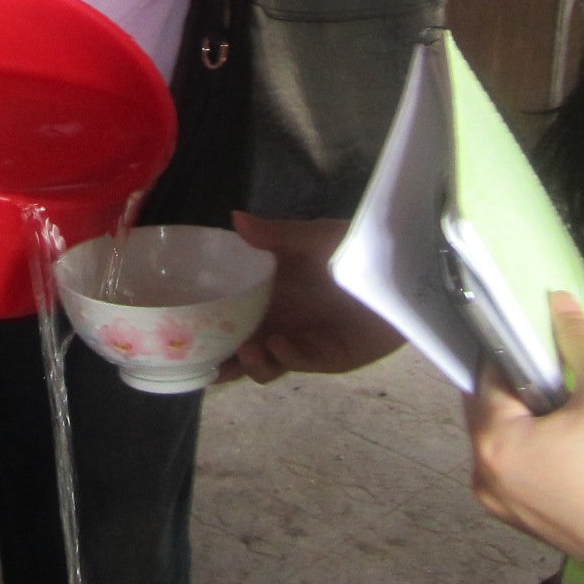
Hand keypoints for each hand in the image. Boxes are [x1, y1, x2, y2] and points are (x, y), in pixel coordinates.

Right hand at [220, 213, 404, 382]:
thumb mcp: (314, 238)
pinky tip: (279, 344)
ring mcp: (302, 341)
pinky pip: (301, 362)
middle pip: (240, 348)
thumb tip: (235, 219)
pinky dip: (286, 356)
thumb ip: (276, 235)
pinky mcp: (330, 357)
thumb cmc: (357, 248)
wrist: (404, 271)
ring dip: (251, 363)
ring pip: (267, 364)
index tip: (179, 326)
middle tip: (202, 357)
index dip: (204, 323)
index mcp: (268, 292)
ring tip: (245, 350)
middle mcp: (278, 320)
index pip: (228, 312)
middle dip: (220, 359)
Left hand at [466, 293, 583, 583]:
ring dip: (528, 414)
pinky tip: (574, 437)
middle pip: (489, 408)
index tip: (539, 328)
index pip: (487, 373)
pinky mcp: (528, 524)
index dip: (515, 346)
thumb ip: (577, 337)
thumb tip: (558, 301)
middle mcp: (485, 479)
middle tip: (559, 361)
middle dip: (519, 380)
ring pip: (505, 439)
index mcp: (493, 444)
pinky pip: (519, 468)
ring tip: (571, 397)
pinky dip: (536, 446)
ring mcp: (504, 507)